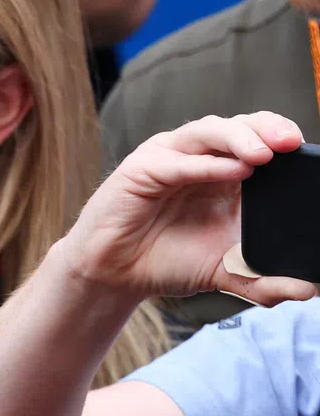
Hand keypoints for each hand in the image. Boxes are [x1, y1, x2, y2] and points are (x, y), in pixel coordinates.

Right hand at [58, 112, 315, 306]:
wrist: (115, 275)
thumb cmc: (166, 261)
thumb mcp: (226, 270)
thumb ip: (265, 280)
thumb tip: (308, 290)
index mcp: (227, 173)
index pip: (263, 140)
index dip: (284, 139)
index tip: (306, 154)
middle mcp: (202, 158)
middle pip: (241, 125)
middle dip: (269, 129)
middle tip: (291, 144)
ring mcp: (172, 158)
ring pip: (209, 130)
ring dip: (239, 137)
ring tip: (264, 155)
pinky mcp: (142, 167)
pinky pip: (177, 159)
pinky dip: (206, 163)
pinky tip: (232, 170)